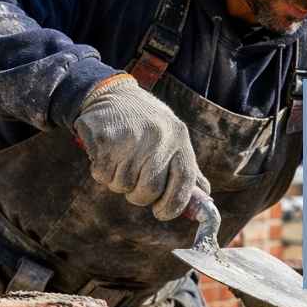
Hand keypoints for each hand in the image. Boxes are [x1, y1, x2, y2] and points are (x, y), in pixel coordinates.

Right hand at [73, 74, 211, 220]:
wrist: (113, 94)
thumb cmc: (147, 125)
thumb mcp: (173, 139)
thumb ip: (188, 171)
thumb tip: (204, 203)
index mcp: (179, 138)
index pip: (185, 181)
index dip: (174, 205)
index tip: (162, 213)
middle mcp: (159, 137)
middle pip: (149, 190)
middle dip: (139, 196)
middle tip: (134, 183)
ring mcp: (131, 137)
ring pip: (122, 186)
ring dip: (118, 181)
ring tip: (120, 159)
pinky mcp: (105, 139)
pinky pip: (103, 175)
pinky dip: (102, 172)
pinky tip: (106, 153)